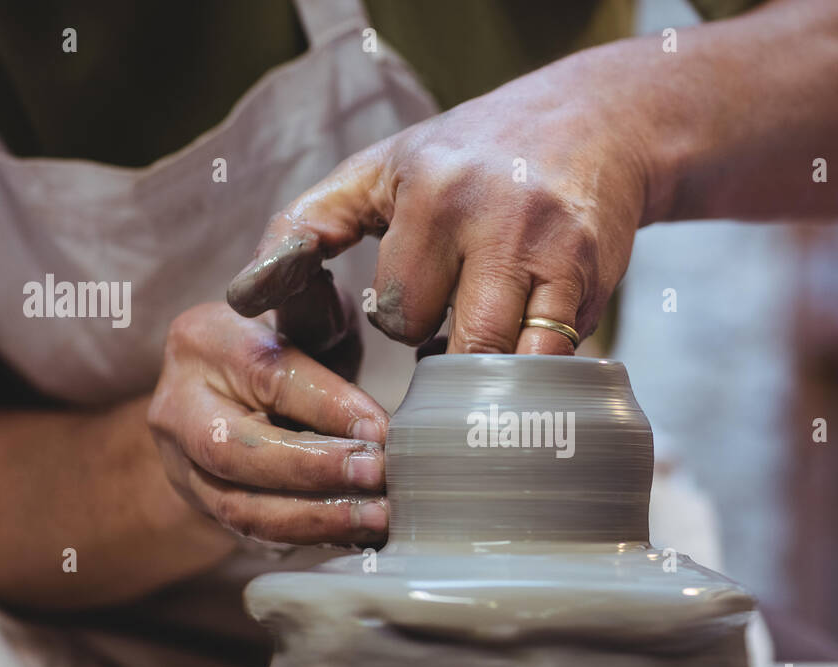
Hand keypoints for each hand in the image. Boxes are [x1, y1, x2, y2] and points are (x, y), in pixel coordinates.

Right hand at [147, 277, 389, 544]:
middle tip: (378, 476)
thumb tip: (373, 311)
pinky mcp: (205, 508)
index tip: (382, 430)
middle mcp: (178, 405)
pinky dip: (313, 536)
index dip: (329, 407)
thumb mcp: (303, 312)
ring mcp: (183, 464)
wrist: (231, 394)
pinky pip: (255, 535)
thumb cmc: (283, 344)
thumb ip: (321, 309)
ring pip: (240, 506)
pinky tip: (360, 533)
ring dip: (316, 517)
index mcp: (204, 340)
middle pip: (235, 450)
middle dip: (314, 469)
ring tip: (377, 518)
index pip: (267, 375)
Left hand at [226, 56, 650, 354]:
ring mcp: (550, 247)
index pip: (397, 312)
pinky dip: (532, 367)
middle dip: (445, 354)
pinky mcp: (592, 274)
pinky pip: (553, 357)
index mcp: (431, 190)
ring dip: (486, 371)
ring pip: (503, 360)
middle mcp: (492, 215)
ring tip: (480, 348)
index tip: (418, 301)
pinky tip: (524, 344)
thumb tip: (245, 295)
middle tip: (449, 335)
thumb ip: (307, 226)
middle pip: (451, 344)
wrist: (591, 124)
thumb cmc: (470, 155)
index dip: (403, 322)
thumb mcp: (378, 170)